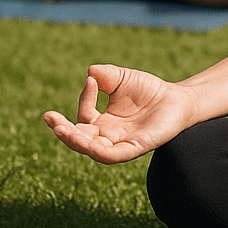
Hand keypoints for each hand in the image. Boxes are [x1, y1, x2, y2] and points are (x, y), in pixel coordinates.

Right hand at [42, 64, 194, 163]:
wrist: (178, 98)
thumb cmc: (149, 90)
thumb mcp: (124, 79)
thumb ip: (107, 76)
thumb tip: (90, 71)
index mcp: (103, 123)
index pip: (83, 117)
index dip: (83, 99)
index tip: (91, 81)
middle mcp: (108, 137)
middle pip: (79, 140)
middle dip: (63, 131)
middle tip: (50, 119)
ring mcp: (121, 144)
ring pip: (93, 150)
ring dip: (76, 142)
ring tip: (62, 130)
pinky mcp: (136, 148)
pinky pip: (115, 156)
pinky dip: (101, 152)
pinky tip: (91, 144)